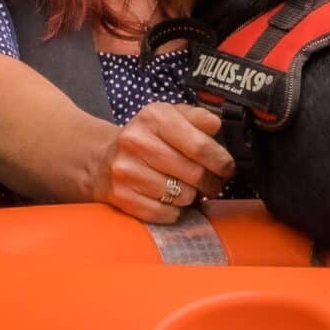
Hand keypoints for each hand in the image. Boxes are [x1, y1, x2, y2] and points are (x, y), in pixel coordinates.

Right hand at [94, 103, 231, 222]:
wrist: (102, 158)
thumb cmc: (147, 138)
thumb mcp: (170, 116)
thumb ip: (198, 117)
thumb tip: (218, 125)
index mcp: (154, 117)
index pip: (200, 145)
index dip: (221, 160)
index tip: (227, 166)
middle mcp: (136, 142)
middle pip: (194, 173)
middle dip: (212, 181)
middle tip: (214, 181)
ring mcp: (126, 171)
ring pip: (182, 196)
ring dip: (193, 195)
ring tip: (188, 187)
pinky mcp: (121, 196)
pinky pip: (165, 213)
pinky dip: (175, 210)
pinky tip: (171, 198)